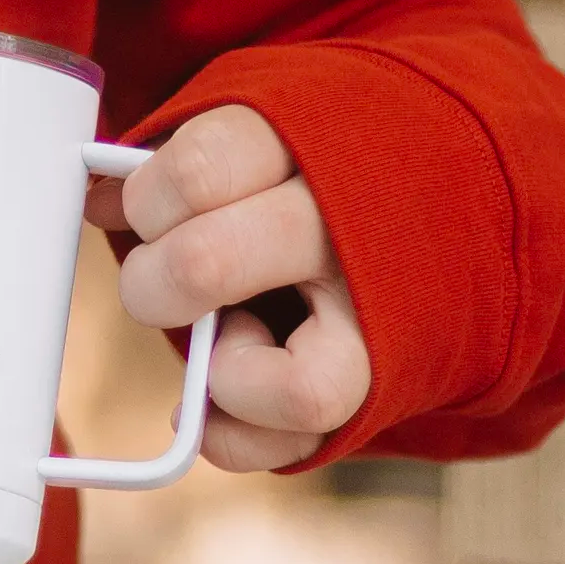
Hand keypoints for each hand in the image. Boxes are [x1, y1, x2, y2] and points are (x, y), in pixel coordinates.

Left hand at [86, 105, 370, 472]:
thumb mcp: (263, 131)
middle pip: (206, 266)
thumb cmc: (325, 162)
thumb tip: (100, 199)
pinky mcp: (386, 379)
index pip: (199, 169)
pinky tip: (222, 393)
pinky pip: (302, 432)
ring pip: (295, 387)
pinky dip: (237, 431)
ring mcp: (382, 311)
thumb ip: (182, 158)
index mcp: (313, 140)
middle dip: (154, 285)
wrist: (464, 186)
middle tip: (164, 277)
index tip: (153, 205)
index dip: (148, 200)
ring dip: (224, 371)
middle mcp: (356, 226)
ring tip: (228, 336)